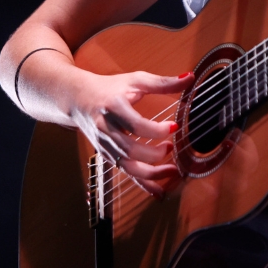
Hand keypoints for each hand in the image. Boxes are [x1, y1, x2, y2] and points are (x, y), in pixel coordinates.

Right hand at [67, 70, 193, 195]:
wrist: (78, 99)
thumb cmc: (109, 88)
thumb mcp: (135, 80)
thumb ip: (163, 82)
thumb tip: (190, 78)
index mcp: (113, 107)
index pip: (136, 125)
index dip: (156, 130)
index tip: (174, 127)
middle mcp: (106, 129)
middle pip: (130, 150)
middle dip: (154, 153)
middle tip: (172, 148)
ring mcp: (104, 145)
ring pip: (127, 166)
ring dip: (151, 173)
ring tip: (172, 171)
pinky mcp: (106, 155)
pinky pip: (125, 172)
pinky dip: (142, 183)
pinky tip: (158, 190)